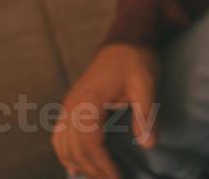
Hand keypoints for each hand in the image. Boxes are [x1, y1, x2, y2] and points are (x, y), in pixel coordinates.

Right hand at [52, 43, 158, 178]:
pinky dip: (65, 154)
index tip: (118, 177)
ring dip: (78, 164)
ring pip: (63, 145)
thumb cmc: (136, 62)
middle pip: (74, 148)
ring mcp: (68, 107)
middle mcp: (72, 106)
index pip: (89, 143)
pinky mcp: (70, 107)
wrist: (124, 42)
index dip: (102, 164)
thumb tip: (149, 145)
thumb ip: (145, 116)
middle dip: (93, 169)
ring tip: (99, 177)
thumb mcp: (147, 86)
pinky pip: (59, 136)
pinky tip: (76, 168)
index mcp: (89, 102)